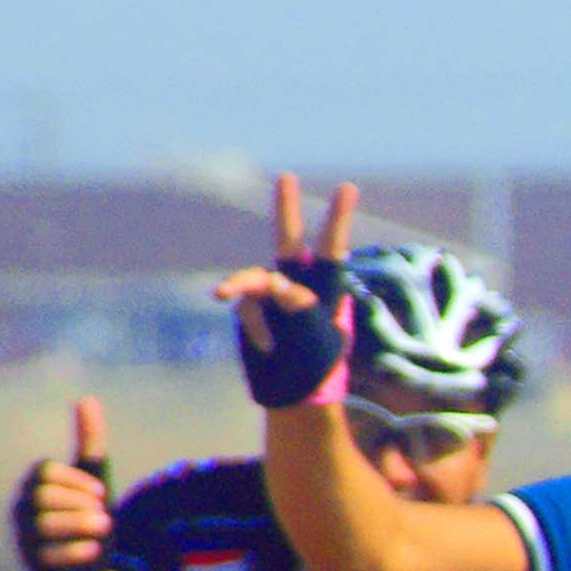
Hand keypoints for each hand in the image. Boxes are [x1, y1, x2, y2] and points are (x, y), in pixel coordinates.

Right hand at [13, 395, 114, 570]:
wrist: (89, 560)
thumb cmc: (88, 511)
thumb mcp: (93, 478)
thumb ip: (90, 442)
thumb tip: (87, 399)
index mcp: (36, 484)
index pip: (45, 472)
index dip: (76, 480)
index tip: (101, 492)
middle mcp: (24, 508)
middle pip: (42, 497)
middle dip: (77, 502)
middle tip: (104, 512)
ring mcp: (26, 536)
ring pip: (43, 525)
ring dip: (79, 524)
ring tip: (106, 526)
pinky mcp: (34, 563)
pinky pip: (47, 556)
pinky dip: (73, 552)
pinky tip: (95, 550)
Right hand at [215, 173, 360, 409]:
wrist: (293, 392)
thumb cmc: (316, 366)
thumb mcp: (317, 339)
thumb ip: (301, 308)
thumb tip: (279, 286)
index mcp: (325, 287)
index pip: (332, 249)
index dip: (338, 218)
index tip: (348, 188)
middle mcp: (296, 283)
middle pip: (288, 241)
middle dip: (285, 209)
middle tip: (286, 177)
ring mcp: (270, 295)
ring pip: (253, 279)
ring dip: (239, 284)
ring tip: (222, 292)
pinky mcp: (250, 309)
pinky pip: (247, 310)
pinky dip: (257, 328)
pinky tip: (269, 347)